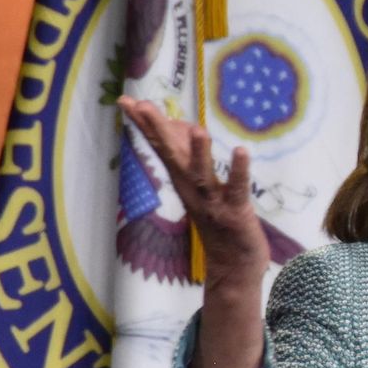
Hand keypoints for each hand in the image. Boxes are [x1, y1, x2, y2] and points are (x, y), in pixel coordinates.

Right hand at [117, 95, 268, 279]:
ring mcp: (212, 203)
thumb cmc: (217, 221)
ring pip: (202, 175)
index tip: (126, 101)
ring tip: (196, 129)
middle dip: (157, 131)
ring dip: (198, 153)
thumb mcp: (198, 186)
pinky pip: (236, 190)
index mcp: (182, 181)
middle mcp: (192, 190)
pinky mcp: (235, 213)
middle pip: (172, 157)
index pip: (160, 147)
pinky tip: (241, 151)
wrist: (232, 267)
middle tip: (141, 105)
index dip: (144, 124)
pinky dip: (238, 171)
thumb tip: (182, 125)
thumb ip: (190, 157)